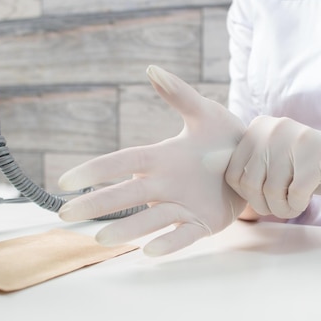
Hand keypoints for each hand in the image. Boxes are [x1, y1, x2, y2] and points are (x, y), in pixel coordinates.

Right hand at [58, 66, 246, 255]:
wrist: (254, 161)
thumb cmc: (224, 136)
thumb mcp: (204, 112)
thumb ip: (179, 94)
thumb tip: (151, 69)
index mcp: (160, 158)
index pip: (122, 162)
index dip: (95, 171)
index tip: (67, 181)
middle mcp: (164, 185)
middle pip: (125, 195)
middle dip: (96, 203)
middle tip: (66, 215)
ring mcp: (182, 206)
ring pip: (150, 219)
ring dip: (127, 228)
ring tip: (101, 238)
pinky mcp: (202, 224)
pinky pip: (183, 235)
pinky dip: (169, 242)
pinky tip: (150, 251)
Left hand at [225, 116, 320, 217]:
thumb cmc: (306, 170)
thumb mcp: (272, 160)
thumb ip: (249, 165)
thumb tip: (212, 186)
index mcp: (258, 128)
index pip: (233, 173)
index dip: (246, 196)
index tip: (263, 198)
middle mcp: (275, 128)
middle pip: (251, 183)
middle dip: (263, 205)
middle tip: (279, 206)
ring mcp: (298, 139)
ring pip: (272, 191)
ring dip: (282, 208)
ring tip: (293, 203)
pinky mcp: (319, 155)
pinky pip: (295, 194)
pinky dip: (298, 205)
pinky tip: (305, 200)